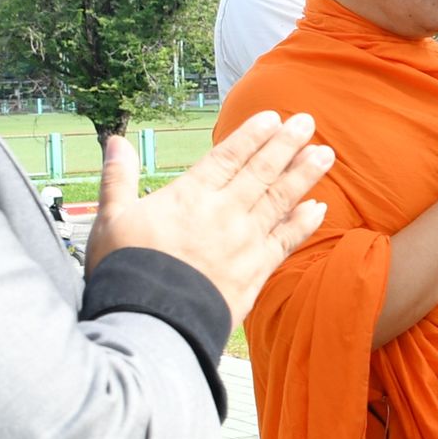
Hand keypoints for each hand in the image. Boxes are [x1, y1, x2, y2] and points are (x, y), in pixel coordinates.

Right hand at [86, 110, 335, 327]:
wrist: (151, 320)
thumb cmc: (127, 270)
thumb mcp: (112, 218)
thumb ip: (118, 178)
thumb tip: (115, 142)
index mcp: (190, 195)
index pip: (228, 156)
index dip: (252, 134)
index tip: (273, 118)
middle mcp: (224, 212)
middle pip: (262, 171)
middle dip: (286, 144)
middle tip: (308, 122)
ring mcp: (245, 240)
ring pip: (281, 199)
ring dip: (304, 174)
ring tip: (325, 153)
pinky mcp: (257, 270)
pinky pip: (287, 240)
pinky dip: (305, 223)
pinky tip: (320, 208)